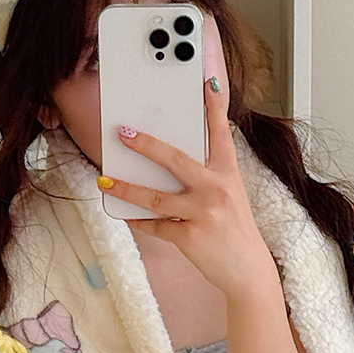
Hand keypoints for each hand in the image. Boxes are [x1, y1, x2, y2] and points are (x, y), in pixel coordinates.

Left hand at [96, 79, 278, 302]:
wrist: (248, 271)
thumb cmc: (234, 230)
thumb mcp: (230, 195)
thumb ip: (207, 176)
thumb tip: (168, 162)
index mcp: (228, 173)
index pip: (220, 132)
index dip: (213, 106)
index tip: (206, 81)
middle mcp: (217, 189)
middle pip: (175, 159)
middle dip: (145, 144)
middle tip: (123, 132)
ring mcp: (203, 213)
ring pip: (155, 196)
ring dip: (125, 187)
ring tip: (105, 180)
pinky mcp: (190, 237)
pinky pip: (155, 225)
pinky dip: (138, 220)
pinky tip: (125, 214)